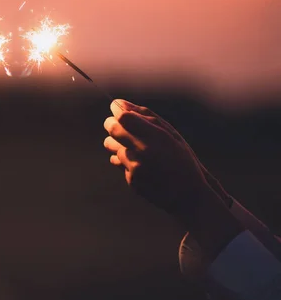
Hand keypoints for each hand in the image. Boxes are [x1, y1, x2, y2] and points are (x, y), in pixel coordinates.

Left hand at [103, 99, 212, 219]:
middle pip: (113, 129)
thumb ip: (145, 117)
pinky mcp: (130, 180)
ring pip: (111, 145)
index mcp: (156, 137)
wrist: (188, 194)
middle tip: (116, 123)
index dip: (117, 110)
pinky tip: (137, 162)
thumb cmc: (181, 159)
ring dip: (116, 141)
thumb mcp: (170, 134)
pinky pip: (117, 162)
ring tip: (130, 144)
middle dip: (112, 123)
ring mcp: (135, 167)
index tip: (116, 108)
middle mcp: (144, 151)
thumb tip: (120, 104)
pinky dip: (124, 159)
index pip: (124, 117)